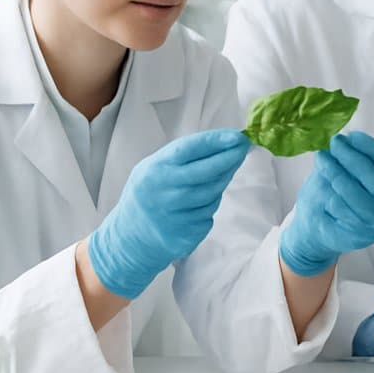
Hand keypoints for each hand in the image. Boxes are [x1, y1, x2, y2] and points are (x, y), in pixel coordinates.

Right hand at [88, 129, 250, 298]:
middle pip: (208, 172)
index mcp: (156, 170)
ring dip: (222, 180)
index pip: (190, 149)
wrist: (130, 236)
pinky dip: (209, 204)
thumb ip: (183, 156)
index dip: (216, 141)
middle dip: (230, 158)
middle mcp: (166, 192)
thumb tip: (223, 143)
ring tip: (221, 173)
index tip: (237, 136)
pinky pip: (209, 213)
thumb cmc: (148, 193)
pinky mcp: (187, 233)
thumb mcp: (153, 167)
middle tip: (242, 148)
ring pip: (213, 192)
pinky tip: (199, 202)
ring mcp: (177, 214)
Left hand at [280, 132, 373, 275]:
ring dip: (333, 171)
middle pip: (369, 175)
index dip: (367, 146)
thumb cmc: (343, 197)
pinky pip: (337, 207)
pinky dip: (327, 193)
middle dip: (348, 156)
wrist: (326, 232)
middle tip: (333, 144)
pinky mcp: (355, 235)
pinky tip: (323, 186)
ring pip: (350, 191)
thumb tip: (342, 139)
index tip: (349, 135)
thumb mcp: (353, 175)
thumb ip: (353, 159)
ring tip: (322, 159)